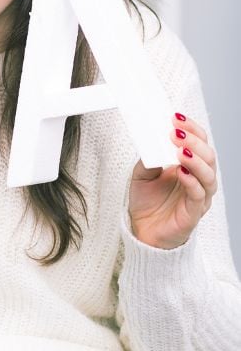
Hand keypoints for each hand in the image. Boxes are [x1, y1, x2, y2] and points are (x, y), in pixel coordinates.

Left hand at [128, 114, 217, 248]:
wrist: (143, 232)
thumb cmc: (147, 203)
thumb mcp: (141, 175)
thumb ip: (149, 158)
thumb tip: (152, 141)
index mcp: (189, 165)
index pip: (199, 142)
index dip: (191, 129)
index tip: (176, 118)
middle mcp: (198, 179)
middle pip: (208, 155)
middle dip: (194, 141)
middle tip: (176, 133)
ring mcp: (199, 196)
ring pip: (208, 174)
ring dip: (196, 159)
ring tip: (181, 150)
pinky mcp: (194, 212)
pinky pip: (199, 194)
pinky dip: (191, 181)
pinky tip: (181, 172)